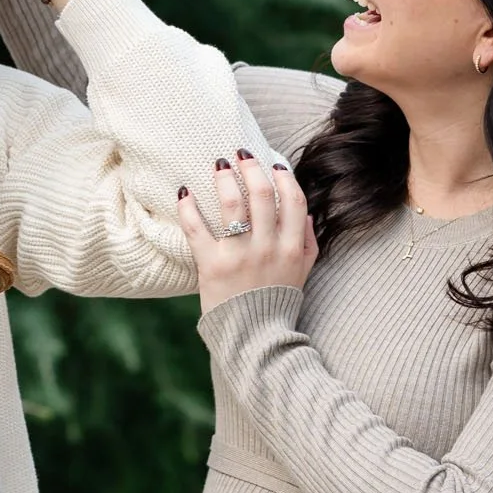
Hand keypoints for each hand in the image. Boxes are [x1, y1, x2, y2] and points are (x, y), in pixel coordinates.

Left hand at [178, 151, 317, 314]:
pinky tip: (184, 192)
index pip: (293, 201)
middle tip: (241, 154)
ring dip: (223, 178)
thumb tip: (306, 214)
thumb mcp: (301, 274)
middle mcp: (267, 248)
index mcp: (291, 249)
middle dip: (251, 167)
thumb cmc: (277, 304)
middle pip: (261, 194)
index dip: (285, 177)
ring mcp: (238, 256)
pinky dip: (188, 207)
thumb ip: (308, 243)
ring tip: (218, 164)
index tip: (274, 164)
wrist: (253, 338)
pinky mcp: (211, 265)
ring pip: (231, 204)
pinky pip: (196, 229)